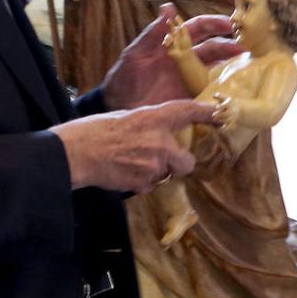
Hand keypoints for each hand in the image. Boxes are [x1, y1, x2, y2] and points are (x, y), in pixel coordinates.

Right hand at [54, 100, 212, 191]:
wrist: (75, 153)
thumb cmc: (94, 130)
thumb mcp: (124, 117)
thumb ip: (146, 124)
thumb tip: (158, 132)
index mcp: (152, 118)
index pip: (187, 112)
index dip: (207, 113)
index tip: (221, 115)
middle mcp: (159, 142)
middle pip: (188, 160)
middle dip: (179, 163)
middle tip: (163, 159)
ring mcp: (153, 165)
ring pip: (167, 174)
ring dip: (157, 172)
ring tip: (132, 164)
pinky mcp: (143, 184)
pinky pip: (150, 185)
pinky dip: (141, 182)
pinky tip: (123, 173)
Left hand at [101, 3, 241, 109]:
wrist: (116, 107)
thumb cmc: (123, 78)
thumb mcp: (135, 54)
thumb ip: (152, 33)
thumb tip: (168, 7)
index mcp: (174, 47)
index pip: (198, 29)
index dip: (214, 24)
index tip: (230, 24)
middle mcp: (186, 62)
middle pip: (214, 50)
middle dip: (230, 47)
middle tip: (246, 49)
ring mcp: (190, 82)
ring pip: (218, 72)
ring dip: (233, 69)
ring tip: (249, 70)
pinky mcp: (191, 101)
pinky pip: (211, 95)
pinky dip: (224, 93)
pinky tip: (237, 94)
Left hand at [211, 93, 240, 128]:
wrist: (238, 108)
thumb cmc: (227, 102)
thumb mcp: (223, 98)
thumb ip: (218, 96)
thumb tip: (214, 95)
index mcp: (230, 104)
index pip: (226, 105)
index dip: (221, 106)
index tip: (216, 107)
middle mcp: (232, 110)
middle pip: (227, 113)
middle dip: (220, 114)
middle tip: (212, 115)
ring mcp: (233, 116)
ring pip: (228, 120)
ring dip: (222, 120)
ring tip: (215, 119)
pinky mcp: (232, 121)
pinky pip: (230, 126)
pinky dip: (226, 128)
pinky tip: (220, 128)